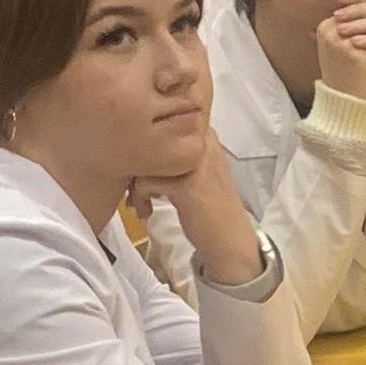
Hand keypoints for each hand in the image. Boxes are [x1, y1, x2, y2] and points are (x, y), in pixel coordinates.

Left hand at [132, 132, 258, 284]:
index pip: (163, 125)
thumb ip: (178, 154)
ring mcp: (195, 164)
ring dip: (135, 185)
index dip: (147, 147)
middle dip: (137, 166)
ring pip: (144, 160)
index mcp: (206, 136)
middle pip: (150, 140)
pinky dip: (140, 198)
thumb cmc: (212, 206)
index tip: (144, 170)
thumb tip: (140, 147)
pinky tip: (146, 212)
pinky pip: (145, 182)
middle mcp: (203, 144)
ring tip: (139, 203)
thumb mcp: (198, 171)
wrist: (230, 238)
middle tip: (136, 189)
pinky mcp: (185, 186)